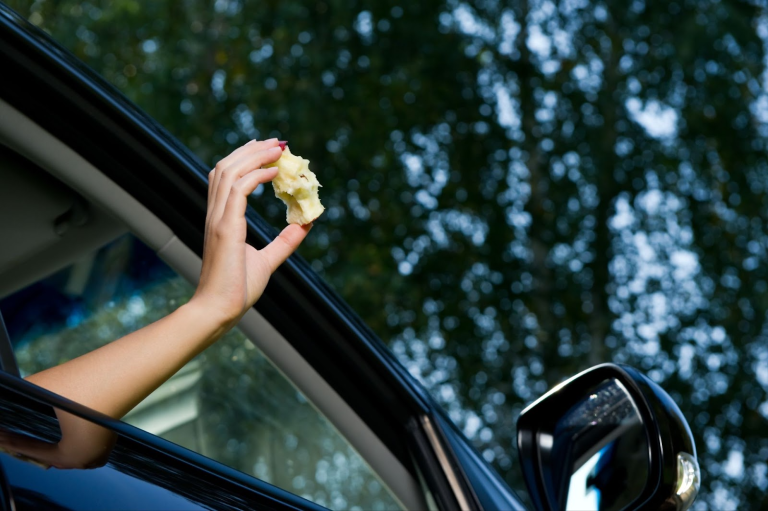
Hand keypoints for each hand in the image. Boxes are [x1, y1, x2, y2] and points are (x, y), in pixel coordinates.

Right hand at [191, 138, 310, 327]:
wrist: (221, 310)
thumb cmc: (238, 289)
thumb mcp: (268, 260)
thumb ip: (285, 241)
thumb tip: (307, 224)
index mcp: (221, 220)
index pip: (226, 178)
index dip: (245, 159)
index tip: (268, 151)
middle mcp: (215, 214)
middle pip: (226, 167)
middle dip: (251, 150)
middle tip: (276, 142)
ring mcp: (218, 219)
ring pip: (230, 172)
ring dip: (255, 156)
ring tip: (278, 149)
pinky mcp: (225, 228)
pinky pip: (239, 190)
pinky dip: (256, 175)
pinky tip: (275, 173)